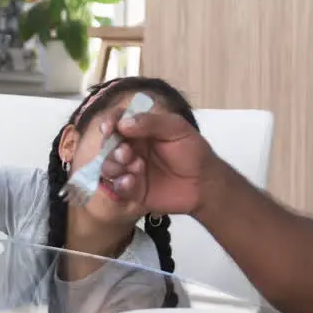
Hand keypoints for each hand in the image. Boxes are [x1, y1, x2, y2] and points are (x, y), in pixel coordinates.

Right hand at [98, 112, 217, 215]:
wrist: (205, 184)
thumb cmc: (193, 152)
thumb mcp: (177, 129)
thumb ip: (151, 123)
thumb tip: (122, 123)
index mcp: (140, 131)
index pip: (117, 122)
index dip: (109, 123)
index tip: (108, 129)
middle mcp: (131, 149)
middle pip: (108, 145)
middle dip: (112, 149)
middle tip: (126, 153)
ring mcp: (130, 170)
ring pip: (108, 167)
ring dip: (115, 166)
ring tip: (135, 167)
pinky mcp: (133, 191)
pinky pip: (116, 187)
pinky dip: (121, 184)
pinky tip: (132, 182)